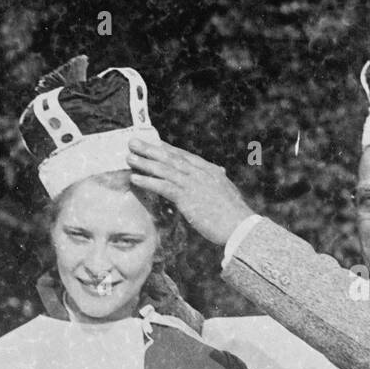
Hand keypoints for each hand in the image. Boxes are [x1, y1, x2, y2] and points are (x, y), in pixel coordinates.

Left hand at [127, 140, 254, 246]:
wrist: (241, 226)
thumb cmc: (234, 215)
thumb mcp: (227, 193)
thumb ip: (219, 181)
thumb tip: (220, 172)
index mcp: (210, 171)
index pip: (185, 156)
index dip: (167, 149)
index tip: (154, 142)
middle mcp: (200, 173)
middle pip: (171, 158)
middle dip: (151, 149)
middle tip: (134, 142)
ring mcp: (194, 184)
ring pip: (165, 170)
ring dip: (145, 163)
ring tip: (129, 158)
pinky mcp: (187, 198)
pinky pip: (163, 187)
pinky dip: (148, 181)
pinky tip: (135, 179)